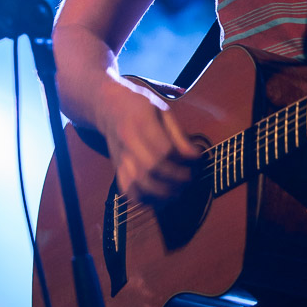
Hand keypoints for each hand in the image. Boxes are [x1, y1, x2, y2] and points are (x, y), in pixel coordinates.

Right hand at [98, 78, 200, 205]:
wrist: (109, 107)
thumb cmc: (141, 107)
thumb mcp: (162, 109)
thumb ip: (178, 133)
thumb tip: (194, 156)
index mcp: (141, 122)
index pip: (164, 149)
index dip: (184, 160)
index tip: (197, 160)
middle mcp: (128, 141)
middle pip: (151, 169)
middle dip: (175, 179)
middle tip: (189, 178)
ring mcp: (120, 156)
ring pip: (138, 184)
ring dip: (161, 193)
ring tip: (177, 191)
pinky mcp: (117, 168)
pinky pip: (128, 191)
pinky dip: (144, 199)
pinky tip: (159, 198)